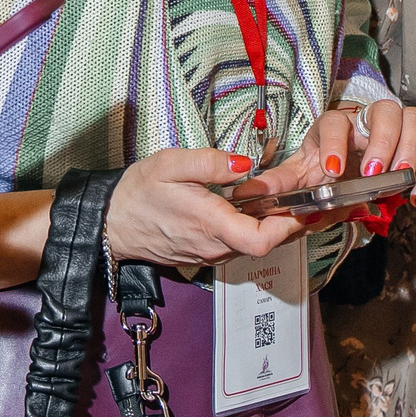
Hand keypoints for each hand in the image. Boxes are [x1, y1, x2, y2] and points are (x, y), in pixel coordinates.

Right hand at [104, 146, 305, 269]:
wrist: (113, 223)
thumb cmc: (139, 193)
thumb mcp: (170, 163)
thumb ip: (211, 162)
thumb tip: (245, 164)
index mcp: (210, 223)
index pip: (262, 240)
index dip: (289, 225)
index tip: (302, 205)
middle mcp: (215, 246)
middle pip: (267, 242)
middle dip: (289, 220)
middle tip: (303, 193)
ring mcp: (211, 254)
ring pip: (254, 244)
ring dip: (272, 224)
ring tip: (281, 196)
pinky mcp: (207, 254)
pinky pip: (238, 245)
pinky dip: (253, 229)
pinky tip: (254, 208)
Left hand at [230, 99, 415, 221]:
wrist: (346, 178)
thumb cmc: (324, 171)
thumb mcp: (300, 178)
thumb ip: (279, 185)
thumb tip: (247, 194)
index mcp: (334, 126)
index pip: (336, 122)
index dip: (335, 143)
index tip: (333, 170)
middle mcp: (368, 123)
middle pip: (385, 110)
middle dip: (381, 141)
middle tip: (372, 171)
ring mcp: (397, 134)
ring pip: (414, 121)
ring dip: (409, 149)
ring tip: (398, 179)